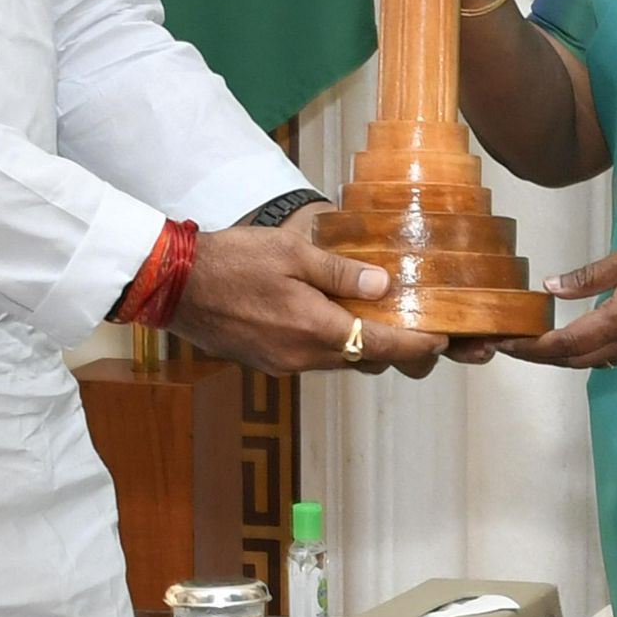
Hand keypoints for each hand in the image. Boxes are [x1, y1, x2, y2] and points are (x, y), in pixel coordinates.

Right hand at [172, 224, 444, 374]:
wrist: (174, 285)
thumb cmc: (232, 261)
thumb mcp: (293, 251)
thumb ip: (341, 271)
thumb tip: (383, 283)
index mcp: (317, 330)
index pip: (384, 347)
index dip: (418, 346)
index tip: (442, 341)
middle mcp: (304, 357)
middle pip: (366, 361)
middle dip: (395, 348)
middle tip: (417, 326)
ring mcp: (283, 364)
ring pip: (339, 362)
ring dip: (362, 346)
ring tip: (377, 319)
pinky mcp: (266, 362)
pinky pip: (313, 359)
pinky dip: (332, 345)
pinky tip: (331, 319)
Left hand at [505, 225, 616, 369]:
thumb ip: (590, 276)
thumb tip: (549, 288)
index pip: (562, 346)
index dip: (528, 347)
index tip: (500, 341)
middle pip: (572, 361)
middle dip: (536, 356)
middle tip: (506, 341)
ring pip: (591, 361)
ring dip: (559, 355)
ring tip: (530, 338)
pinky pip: (610, 356)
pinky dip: (583, 350)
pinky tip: (570, 333)